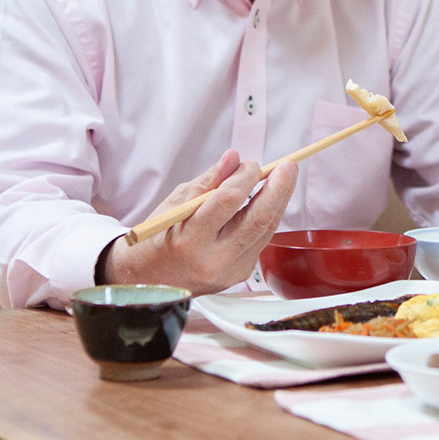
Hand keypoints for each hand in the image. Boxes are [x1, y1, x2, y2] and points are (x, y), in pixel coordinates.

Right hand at [100, 149, 296, 294]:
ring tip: (285, 178)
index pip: (226, 202)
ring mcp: (229, 272)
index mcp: (189, 240)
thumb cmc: (159, 237)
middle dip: (278, 189)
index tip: (250, 164)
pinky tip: (270, 202)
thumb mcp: (175, 204)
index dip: (244, 178)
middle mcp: (213, 260)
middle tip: (287, 166)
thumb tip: (234, 158)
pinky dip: (267, 219)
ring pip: (265, 232)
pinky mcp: (239, 275)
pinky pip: (260, 242)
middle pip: (257, 219)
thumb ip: (208, 182)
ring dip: (279, 202)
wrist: (151, 281)